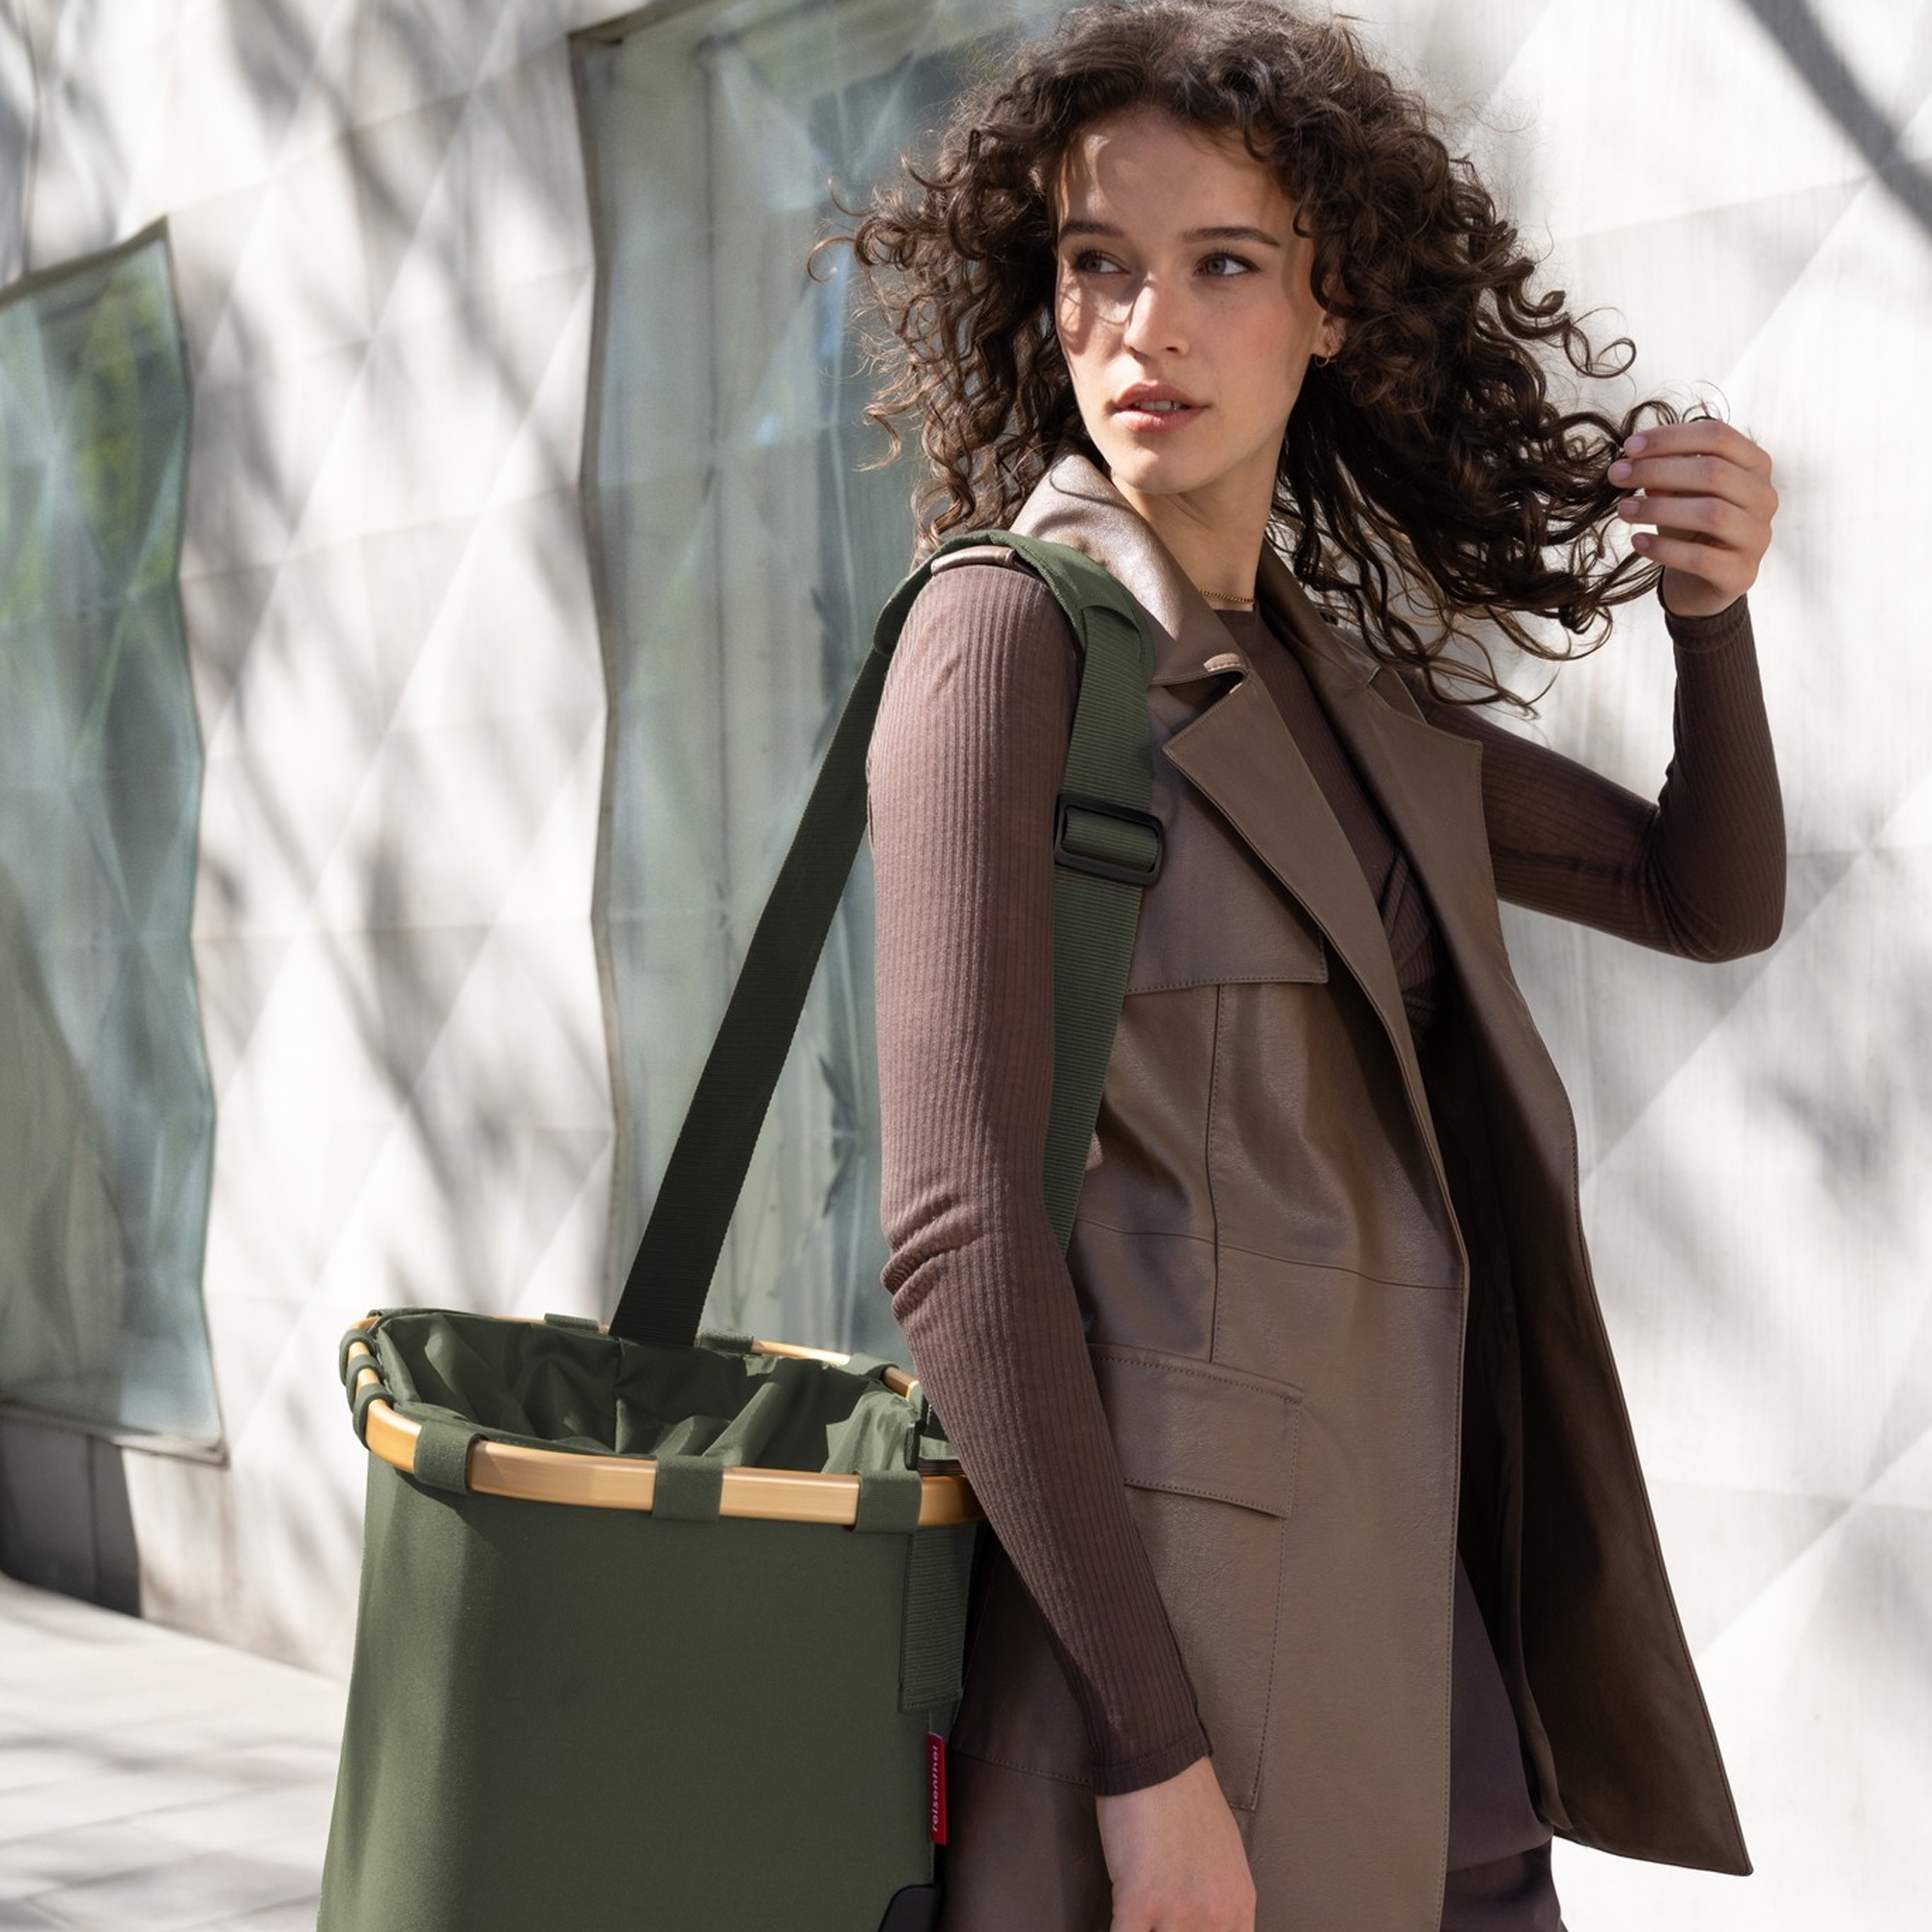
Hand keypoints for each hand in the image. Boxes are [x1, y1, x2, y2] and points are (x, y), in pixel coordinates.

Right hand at [1096, 1754, 1255, 1931]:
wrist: (1157, 1758)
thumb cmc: (1187, 1797)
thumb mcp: (1225, 1855)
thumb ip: (1218, 1897)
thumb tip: (1205, 1921)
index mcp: (1238, 1906)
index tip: (1182, 1930)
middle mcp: (1214, 1917)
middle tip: (1158, 1921)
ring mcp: (1177, 1912)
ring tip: (1136, 1919)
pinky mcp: (1138, 1900)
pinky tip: (1118, 1920)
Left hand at [1608, 418, 1777, 619]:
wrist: (1701, 582)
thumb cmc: (1689, 525)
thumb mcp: (1677, 493)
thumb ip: (1665, 473)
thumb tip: (1634, 461)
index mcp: (1755, 465)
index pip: (1718, 436)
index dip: (1671, 437)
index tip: (1628, 446)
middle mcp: (1764, 497)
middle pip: (1714, 472)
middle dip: (1658, 470)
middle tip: (1616, 475)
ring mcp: (1757, 537)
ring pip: (1711, 513)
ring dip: (1659, 509)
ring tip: (1622, 509)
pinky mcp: (1740, 573)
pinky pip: (1701, 558)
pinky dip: (1665, 548)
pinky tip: (1638, 542)